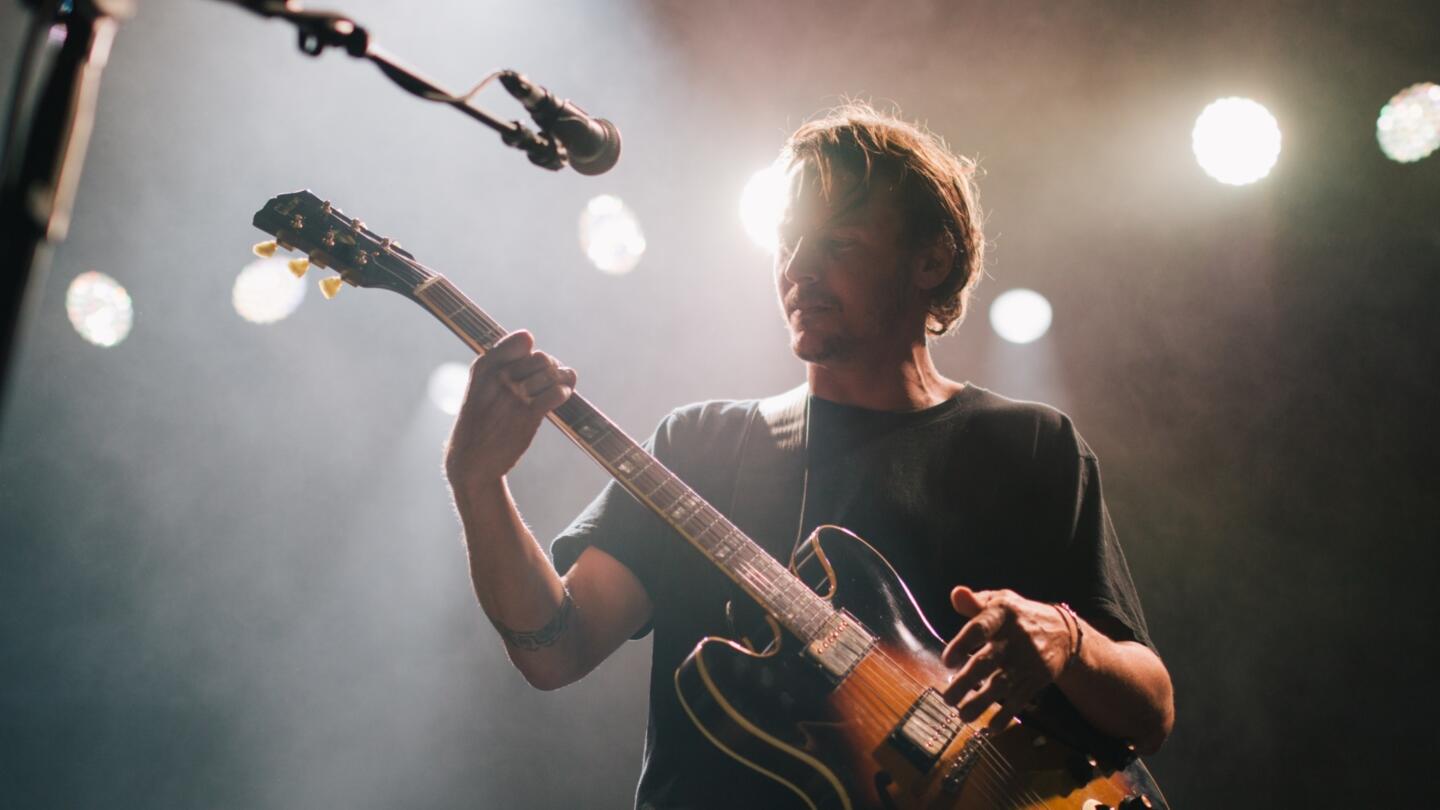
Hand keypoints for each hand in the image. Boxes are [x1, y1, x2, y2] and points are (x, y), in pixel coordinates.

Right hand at [444, 330, 577, 490]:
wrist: (471, 460)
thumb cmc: (480, 421)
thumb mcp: (479, 386)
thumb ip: (501, 363)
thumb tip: (530, 341)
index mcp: (484, 367)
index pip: (522, 340)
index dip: (532, 351)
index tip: (531, 365)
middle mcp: (499, 378)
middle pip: (543, 358)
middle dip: (551, 367)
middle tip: (550, 380)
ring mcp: (513, 397)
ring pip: (553, 374)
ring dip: (563, 380)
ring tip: (562, 387)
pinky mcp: (527, 416)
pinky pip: (556, 394)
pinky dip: (564, 393)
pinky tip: (562, 397)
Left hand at [939, 586, 1074, 732]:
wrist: (1064, 632)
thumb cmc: (1018, 616)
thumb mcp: (1000, 601)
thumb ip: (975, 602)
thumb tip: (956, 594)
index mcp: (1002, 615)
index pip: (980, 628)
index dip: (963, 644)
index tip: (947, 661)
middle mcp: (1015, 639)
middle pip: (987, 661)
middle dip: (966, 681)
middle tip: (947, 698)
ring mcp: (1027, 661)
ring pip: (1001, 685)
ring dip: (981, 703)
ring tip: (962, 715)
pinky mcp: (1036, 679)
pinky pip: (1020, 700)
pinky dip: (1006, 716)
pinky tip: (990, 728)